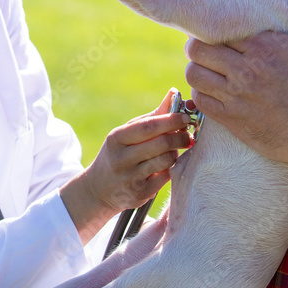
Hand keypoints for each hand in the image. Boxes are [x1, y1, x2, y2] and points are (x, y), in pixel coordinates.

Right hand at [61, 90, 191, 242]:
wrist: (99, 189)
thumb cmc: (119, 153)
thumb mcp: (127, 133)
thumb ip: (152, 116)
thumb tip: (174, 93)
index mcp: (117, 138)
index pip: (149, 126)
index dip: (171, 120)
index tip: (186, 117)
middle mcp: (121, 158)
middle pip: (160, 143)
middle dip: (179, 137)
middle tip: (188, 135)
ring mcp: (130, 177)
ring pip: (165, 161)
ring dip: (175, 153)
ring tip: (174, 150)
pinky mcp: (140, 193)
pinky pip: (165, 177)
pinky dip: (170, 169)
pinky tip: (166, 166)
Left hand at [183, 0, 287, 172]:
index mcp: (264, 47)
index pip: (218, 29)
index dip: (215, 30)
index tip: (220, 33)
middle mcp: (246, 71)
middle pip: (197, 49)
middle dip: (200, 47)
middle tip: (210, 50)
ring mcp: (237, 98)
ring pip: (194, 74)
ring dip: (199, 70)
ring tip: (210, 69)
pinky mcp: (234, 121)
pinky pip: (200, 102)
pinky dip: (202, 94)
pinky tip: (214, 92)